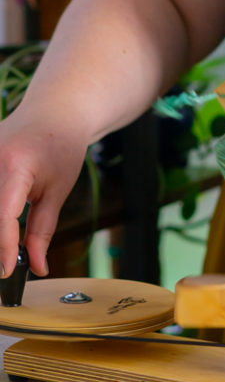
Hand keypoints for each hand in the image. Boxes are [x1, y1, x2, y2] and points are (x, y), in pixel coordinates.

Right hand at [0, 110, 86, 279]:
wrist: (55, 111)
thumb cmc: (62, 146)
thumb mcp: (58, 190)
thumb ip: (42, 230)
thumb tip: (37, 268)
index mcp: (17, 164)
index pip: (4, 213)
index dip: (4, 246)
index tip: (7, 271)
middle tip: (4, 267)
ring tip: (5, 249)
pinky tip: (2, 227)